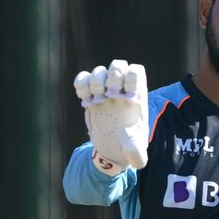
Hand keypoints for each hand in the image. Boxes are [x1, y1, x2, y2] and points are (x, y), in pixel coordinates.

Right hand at [74, 60, 148, 175]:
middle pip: (118, 65)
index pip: (136, 70)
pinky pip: (83, 79)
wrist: (113, 149)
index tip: (127, 98)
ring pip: (100, 70)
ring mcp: (105, 91)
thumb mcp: (135, 152)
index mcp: (137, 96)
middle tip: (112, 96)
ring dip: (96, 83)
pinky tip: (86, 100)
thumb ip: (136, 152)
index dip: (131, 79)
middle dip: (113, 77)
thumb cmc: (128, 147)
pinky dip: (81, 85)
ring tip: (97, 101)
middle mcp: (122, 89)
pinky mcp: (90, 96)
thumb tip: (133, 153)